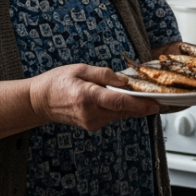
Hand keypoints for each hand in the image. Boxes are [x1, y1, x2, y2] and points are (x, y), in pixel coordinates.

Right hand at [30, 64, 161, 130]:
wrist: (40, 101)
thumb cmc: (57, 82)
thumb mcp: (80, 69)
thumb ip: (103, 74)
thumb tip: (123, 81)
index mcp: (88, 97)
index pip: (119, 103)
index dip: (140, 105)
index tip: (156, 104)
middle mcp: (91, 113)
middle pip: (124, 110)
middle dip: (141, 104)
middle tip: (155, 96)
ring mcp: (92, 122)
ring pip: (120, 114)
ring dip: (129, 105)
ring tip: (135, 94)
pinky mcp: (93, 125)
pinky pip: (112, 116)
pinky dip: (118, 108)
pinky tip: (116, 98)